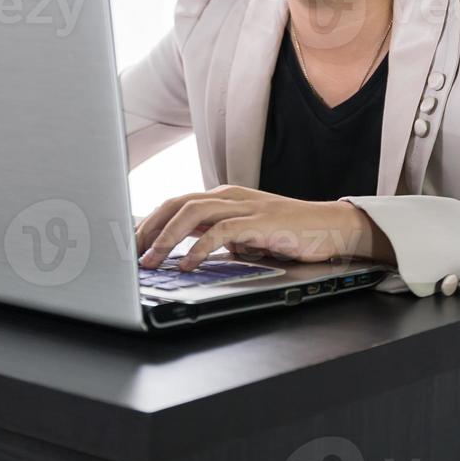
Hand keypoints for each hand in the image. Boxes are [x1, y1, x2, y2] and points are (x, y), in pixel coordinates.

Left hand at [135, 185, 388, 270]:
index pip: (175, 204)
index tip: (129, 246)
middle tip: (129, 254)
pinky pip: (221, 232)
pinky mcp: (260, 222)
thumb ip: (216, 236)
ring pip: (193, 212)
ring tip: (150, 261)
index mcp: (222, 197)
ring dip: (166, 237)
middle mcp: (229, 196)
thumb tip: (183, 252)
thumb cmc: (287, 234)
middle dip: (148, 228)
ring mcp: (244, 206)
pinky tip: (187, 265)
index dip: (149, 223)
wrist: (330, 228)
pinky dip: (199, 248)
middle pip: (176, 203)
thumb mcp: (244, 235)